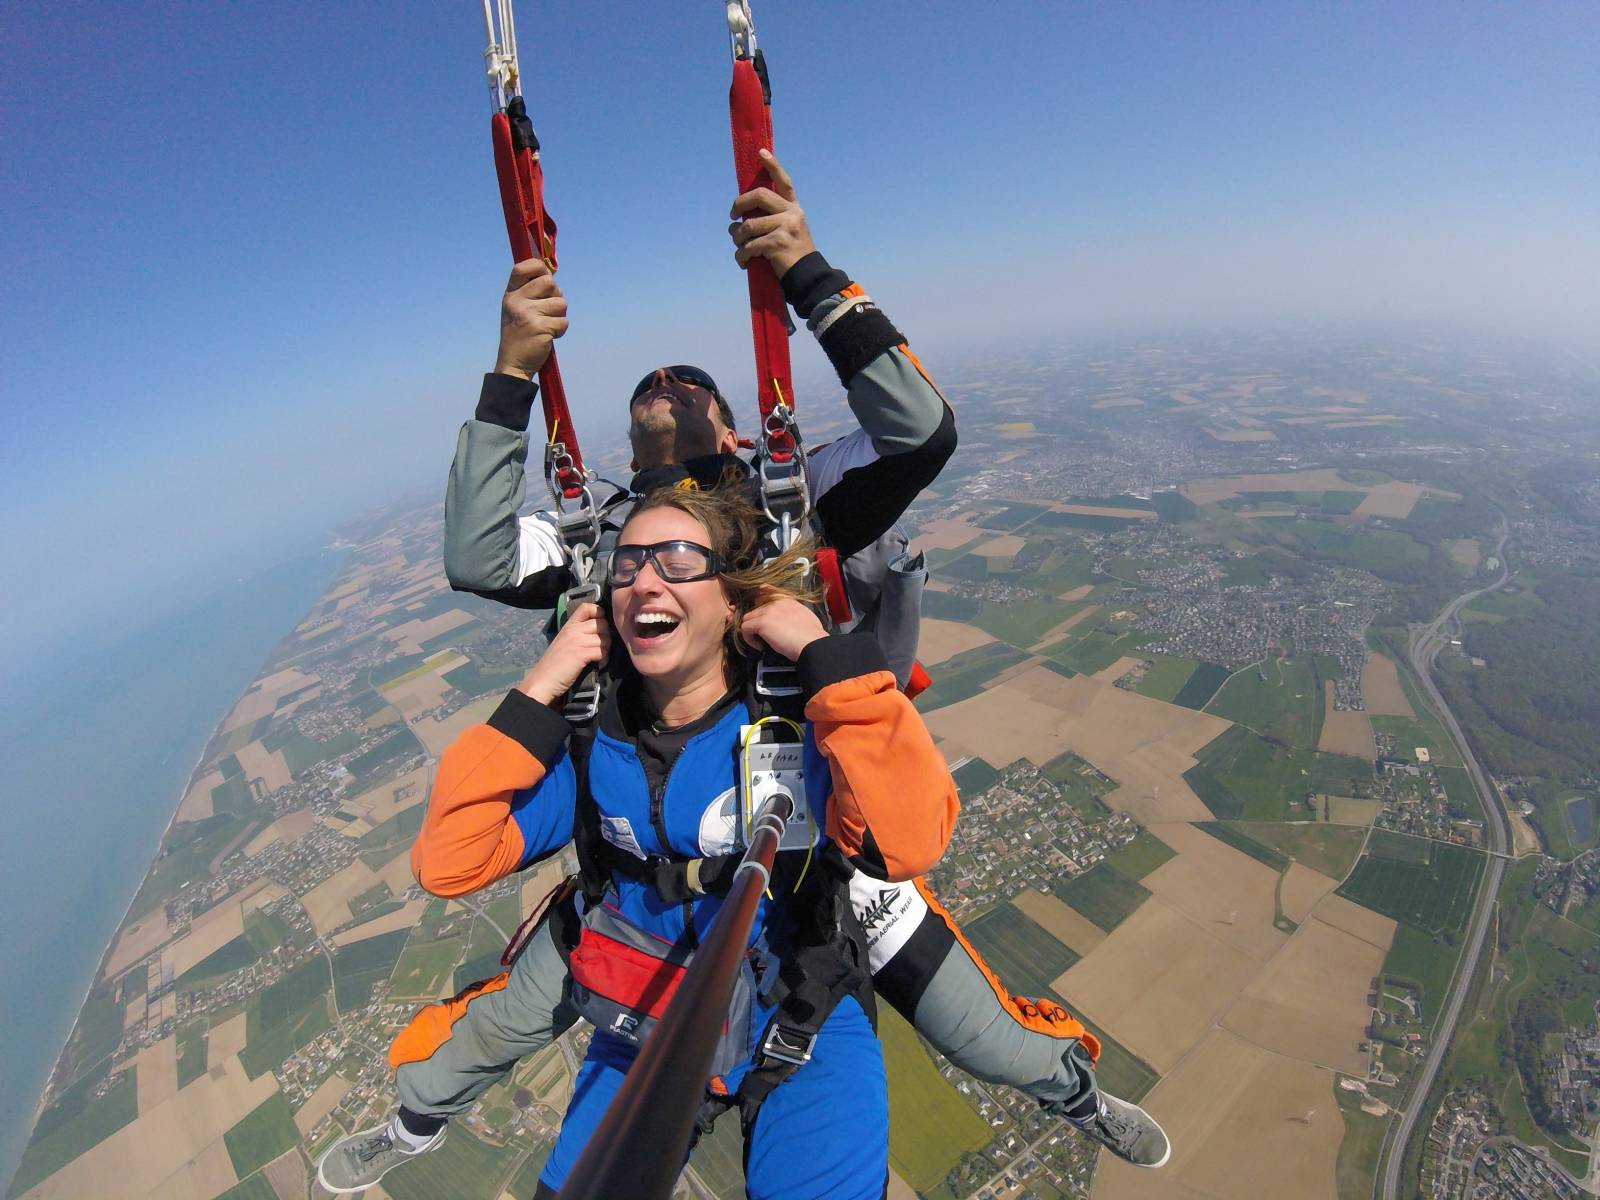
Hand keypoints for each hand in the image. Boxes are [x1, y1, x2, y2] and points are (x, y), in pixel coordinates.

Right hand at [494, 258, 568, 380]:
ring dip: (559, 315)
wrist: (513, 364)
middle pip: (549, 282)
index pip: (524, 267)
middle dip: (556, 295)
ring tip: (546, 325)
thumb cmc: (520, 334)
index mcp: (511, 294)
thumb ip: (530, 292)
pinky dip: (560, 330)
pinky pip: (563, 321)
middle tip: (548, 310)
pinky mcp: (540, 327)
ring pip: (561, 303)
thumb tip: (551, 273)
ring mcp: (527, 313)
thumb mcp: (518, 309)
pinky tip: (548, 336)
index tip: (545, 277)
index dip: (539, 268)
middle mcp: (516, 301)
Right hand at [518, 603, 609, 706]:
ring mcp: (577, 641)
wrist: (543, 681)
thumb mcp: (564, 642)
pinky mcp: (582, 654)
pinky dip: (603, 659)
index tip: (599, 626)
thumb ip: (579, 634)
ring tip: (599, 658)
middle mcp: (573, 630)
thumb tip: (599, 632)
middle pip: (602, 623)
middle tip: (601, 647)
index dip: (599, 613)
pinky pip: (602, 651)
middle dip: (606, 636)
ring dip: (606, 650)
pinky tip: (598, 664)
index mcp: (569, 625)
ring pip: (605, 639)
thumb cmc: (554, 664)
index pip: (587, 607)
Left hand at [728, 150, 815, 276]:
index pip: (784, 181)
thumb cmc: (792, 256)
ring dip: (737, 238)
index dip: (772, 165)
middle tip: (733, 215)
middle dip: (740, 204)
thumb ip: (770, 219)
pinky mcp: (777, 243)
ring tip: (739, 246)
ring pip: (749, 225)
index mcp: (794, 208)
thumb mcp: (787, 232)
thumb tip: (740, 216)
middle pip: (759, 195)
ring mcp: (786, 227)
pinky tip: (743, 262)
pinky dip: (741, 255)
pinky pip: (749, 245)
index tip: (761, 152)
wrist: (807, 278)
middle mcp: (792, 214)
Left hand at [740, 594, 826, 662]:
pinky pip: (745, 629)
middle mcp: (776, 602)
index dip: (759, 604)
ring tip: (762, 642)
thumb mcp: (804, 616)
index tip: (762, 617)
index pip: (765, 591)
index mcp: (787, 600)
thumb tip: (786, 623)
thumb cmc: (812, 636)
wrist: (812, 643)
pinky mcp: (762, 623)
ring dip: (752, 631)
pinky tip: (760, 646)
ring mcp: (768, 611)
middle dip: (756, 623)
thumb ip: (791, 614)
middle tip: (764, 636)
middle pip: (754, 609)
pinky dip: (749, 639)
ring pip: (747, 618)